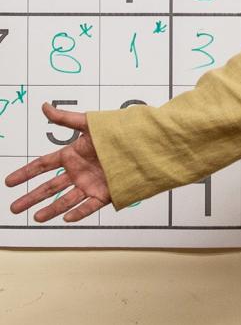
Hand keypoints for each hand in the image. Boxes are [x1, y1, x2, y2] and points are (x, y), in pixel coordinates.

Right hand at [5, 102, 111, 221]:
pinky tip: (66, 218)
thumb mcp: (89, 124)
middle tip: (14, 208)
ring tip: (36, 218)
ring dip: (51, 209)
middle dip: (31, 197)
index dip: (25, 173)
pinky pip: (89, 206)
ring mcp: (90, 183)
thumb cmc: (117, 132)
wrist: (143, 143)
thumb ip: (65, 118)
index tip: (9, 182)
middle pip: (49, 187)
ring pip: (66, 199)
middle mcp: (78, 171)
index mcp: (72, 155)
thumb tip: (44, 106)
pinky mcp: (105, 193)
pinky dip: (78, 213)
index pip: (43, 166)